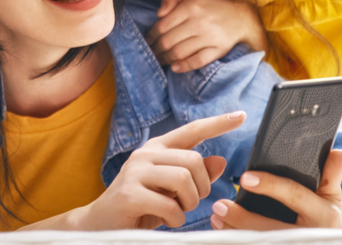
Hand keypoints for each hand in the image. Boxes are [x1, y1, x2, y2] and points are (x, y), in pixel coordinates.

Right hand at [77, 111, 246, 229]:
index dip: (217, 124)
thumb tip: (221, 161)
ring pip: (184, 180)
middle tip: (190, 203)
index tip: (242, 116)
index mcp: (157, 148)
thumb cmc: (141, 205)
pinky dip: (175, 219)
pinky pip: (170, 205)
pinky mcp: (129, 194)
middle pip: (193, 161)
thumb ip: (194, 175)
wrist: (100, 225)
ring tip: (176, 212)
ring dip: (188, 204)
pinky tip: (165, 220)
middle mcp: (145, 154)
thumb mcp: (171, 190)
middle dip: (201, 187)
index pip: (192, 130)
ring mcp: (135, 172)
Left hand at [146, 0, 268, 72]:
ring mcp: (210, 37)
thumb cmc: (211, 5)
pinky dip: (183, 66)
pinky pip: (197, 61)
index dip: (151, 35)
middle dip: (156, 49)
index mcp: (192, 6)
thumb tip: (158, 14)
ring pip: (179, 53)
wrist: (240, 18)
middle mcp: (200, 22)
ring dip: (166, 59)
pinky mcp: (218, 50)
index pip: (163, 25)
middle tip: (152, 52)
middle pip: (168, 41)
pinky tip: (175, 67)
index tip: (148, 40)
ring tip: (161, 59)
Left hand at [210, 149, 341, 229]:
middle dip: (242, 218)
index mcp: (322, 214)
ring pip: (260, 242)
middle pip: (270, 228)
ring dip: (234, 231)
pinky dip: (239, 241)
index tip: (245, 178)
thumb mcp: (333, 199)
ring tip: (216, 217)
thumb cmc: (327, 221)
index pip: (293, 195)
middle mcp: (308, 235)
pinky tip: (224, 232)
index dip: (270, 185)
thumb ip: (331, 176)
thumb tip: (336, 151)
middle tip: (219, 205)